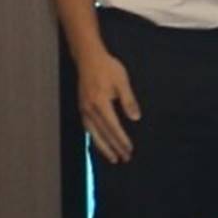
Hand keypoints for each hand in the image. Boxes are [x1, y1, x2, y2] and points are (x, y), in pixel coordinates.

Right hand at [75, 49, 140, 163]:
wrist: (89, 58)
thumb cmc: (108, 68)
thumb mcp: (122, 82)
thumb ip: (129, 101)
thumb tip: (135, 118)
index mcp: (100, 102)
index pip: (113, 126)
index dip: (121, 139)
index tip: (129, 149)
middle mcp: (89, 108)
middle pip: (103, 133)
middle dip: (114, 147)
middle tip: (125, 158)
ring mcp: (84, 109)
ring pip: (93, 133)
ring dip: (103, 147)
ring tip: (113, 158)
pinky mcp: (82, 108)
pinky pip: (88, 128)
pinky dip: (95, 138)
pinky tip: (101, 144)